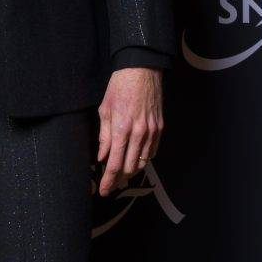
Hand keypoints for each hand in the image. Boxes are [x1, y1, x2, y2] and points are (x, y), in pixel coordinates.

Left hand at [96, 69, 163, 197]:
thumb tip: (102, 156)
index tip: (103, 190)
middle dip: (118, 180)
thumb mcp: (105, 110)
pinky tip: (135, 161)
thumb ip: (104, 136)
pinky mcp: (159, 128)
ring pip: (142, 162)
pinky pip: (152, 152)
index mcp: (121, 129)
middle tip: (110, 186)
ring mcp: (151, 132)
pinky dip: (143, 160)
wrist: (142, 70)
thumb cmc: (120, 87)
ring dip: (130, 172)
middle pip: (128, 168)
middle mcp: (138, 134)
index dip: (108, 180)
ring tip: (121, 177)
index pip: (114, 164)